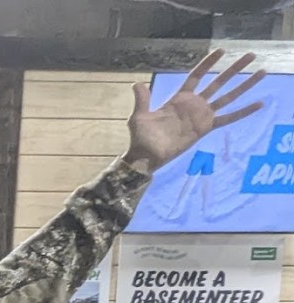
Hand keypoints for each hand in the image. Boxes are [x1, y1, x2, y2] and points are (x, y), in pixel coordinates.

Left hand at [126, 50, 265, 174]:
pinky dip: (243, 112)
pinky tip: (258, 104)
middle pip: (218, 82)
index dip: (208, 64)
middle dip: (234, 69)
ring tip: (262, 73)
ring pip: (228, 97)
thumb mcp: (139, 116)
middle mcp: (194, 104)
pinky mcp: (206, 128)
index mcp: (179, 98)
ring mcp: (202, 116)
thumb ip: (142, 99)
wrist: (146, 156)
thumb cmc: (141, 137)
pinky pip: (228, 118)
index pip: (197, 76)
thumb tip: (136, 84)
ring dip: (244, 85)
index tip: (222, 51)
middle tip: (251, 55)